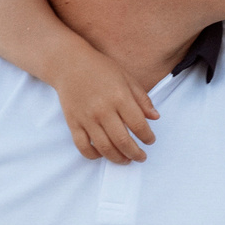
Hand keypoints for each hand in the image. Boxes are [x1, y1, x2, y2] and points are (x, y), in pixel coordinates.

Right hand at [54, 48, 158, 162]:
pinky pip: (83, 146)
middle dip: (135, 154)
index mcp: (120, 97)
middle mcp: (103, 110)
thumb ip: (142, 99)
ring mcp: (87, 118)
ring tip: (126, 160)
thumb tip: (155, 117)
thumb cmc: (100, 69)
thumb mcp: (127, 78)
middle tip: (141, 157)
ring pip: (105, 148)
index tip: (150, 140)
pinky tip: (102, 154)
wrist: (69, 64)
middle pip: (123, 141)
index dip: (147, 137)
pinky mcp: (73, 123)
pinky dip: (94, 155)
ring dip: (118, 158)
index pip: (139, 125)